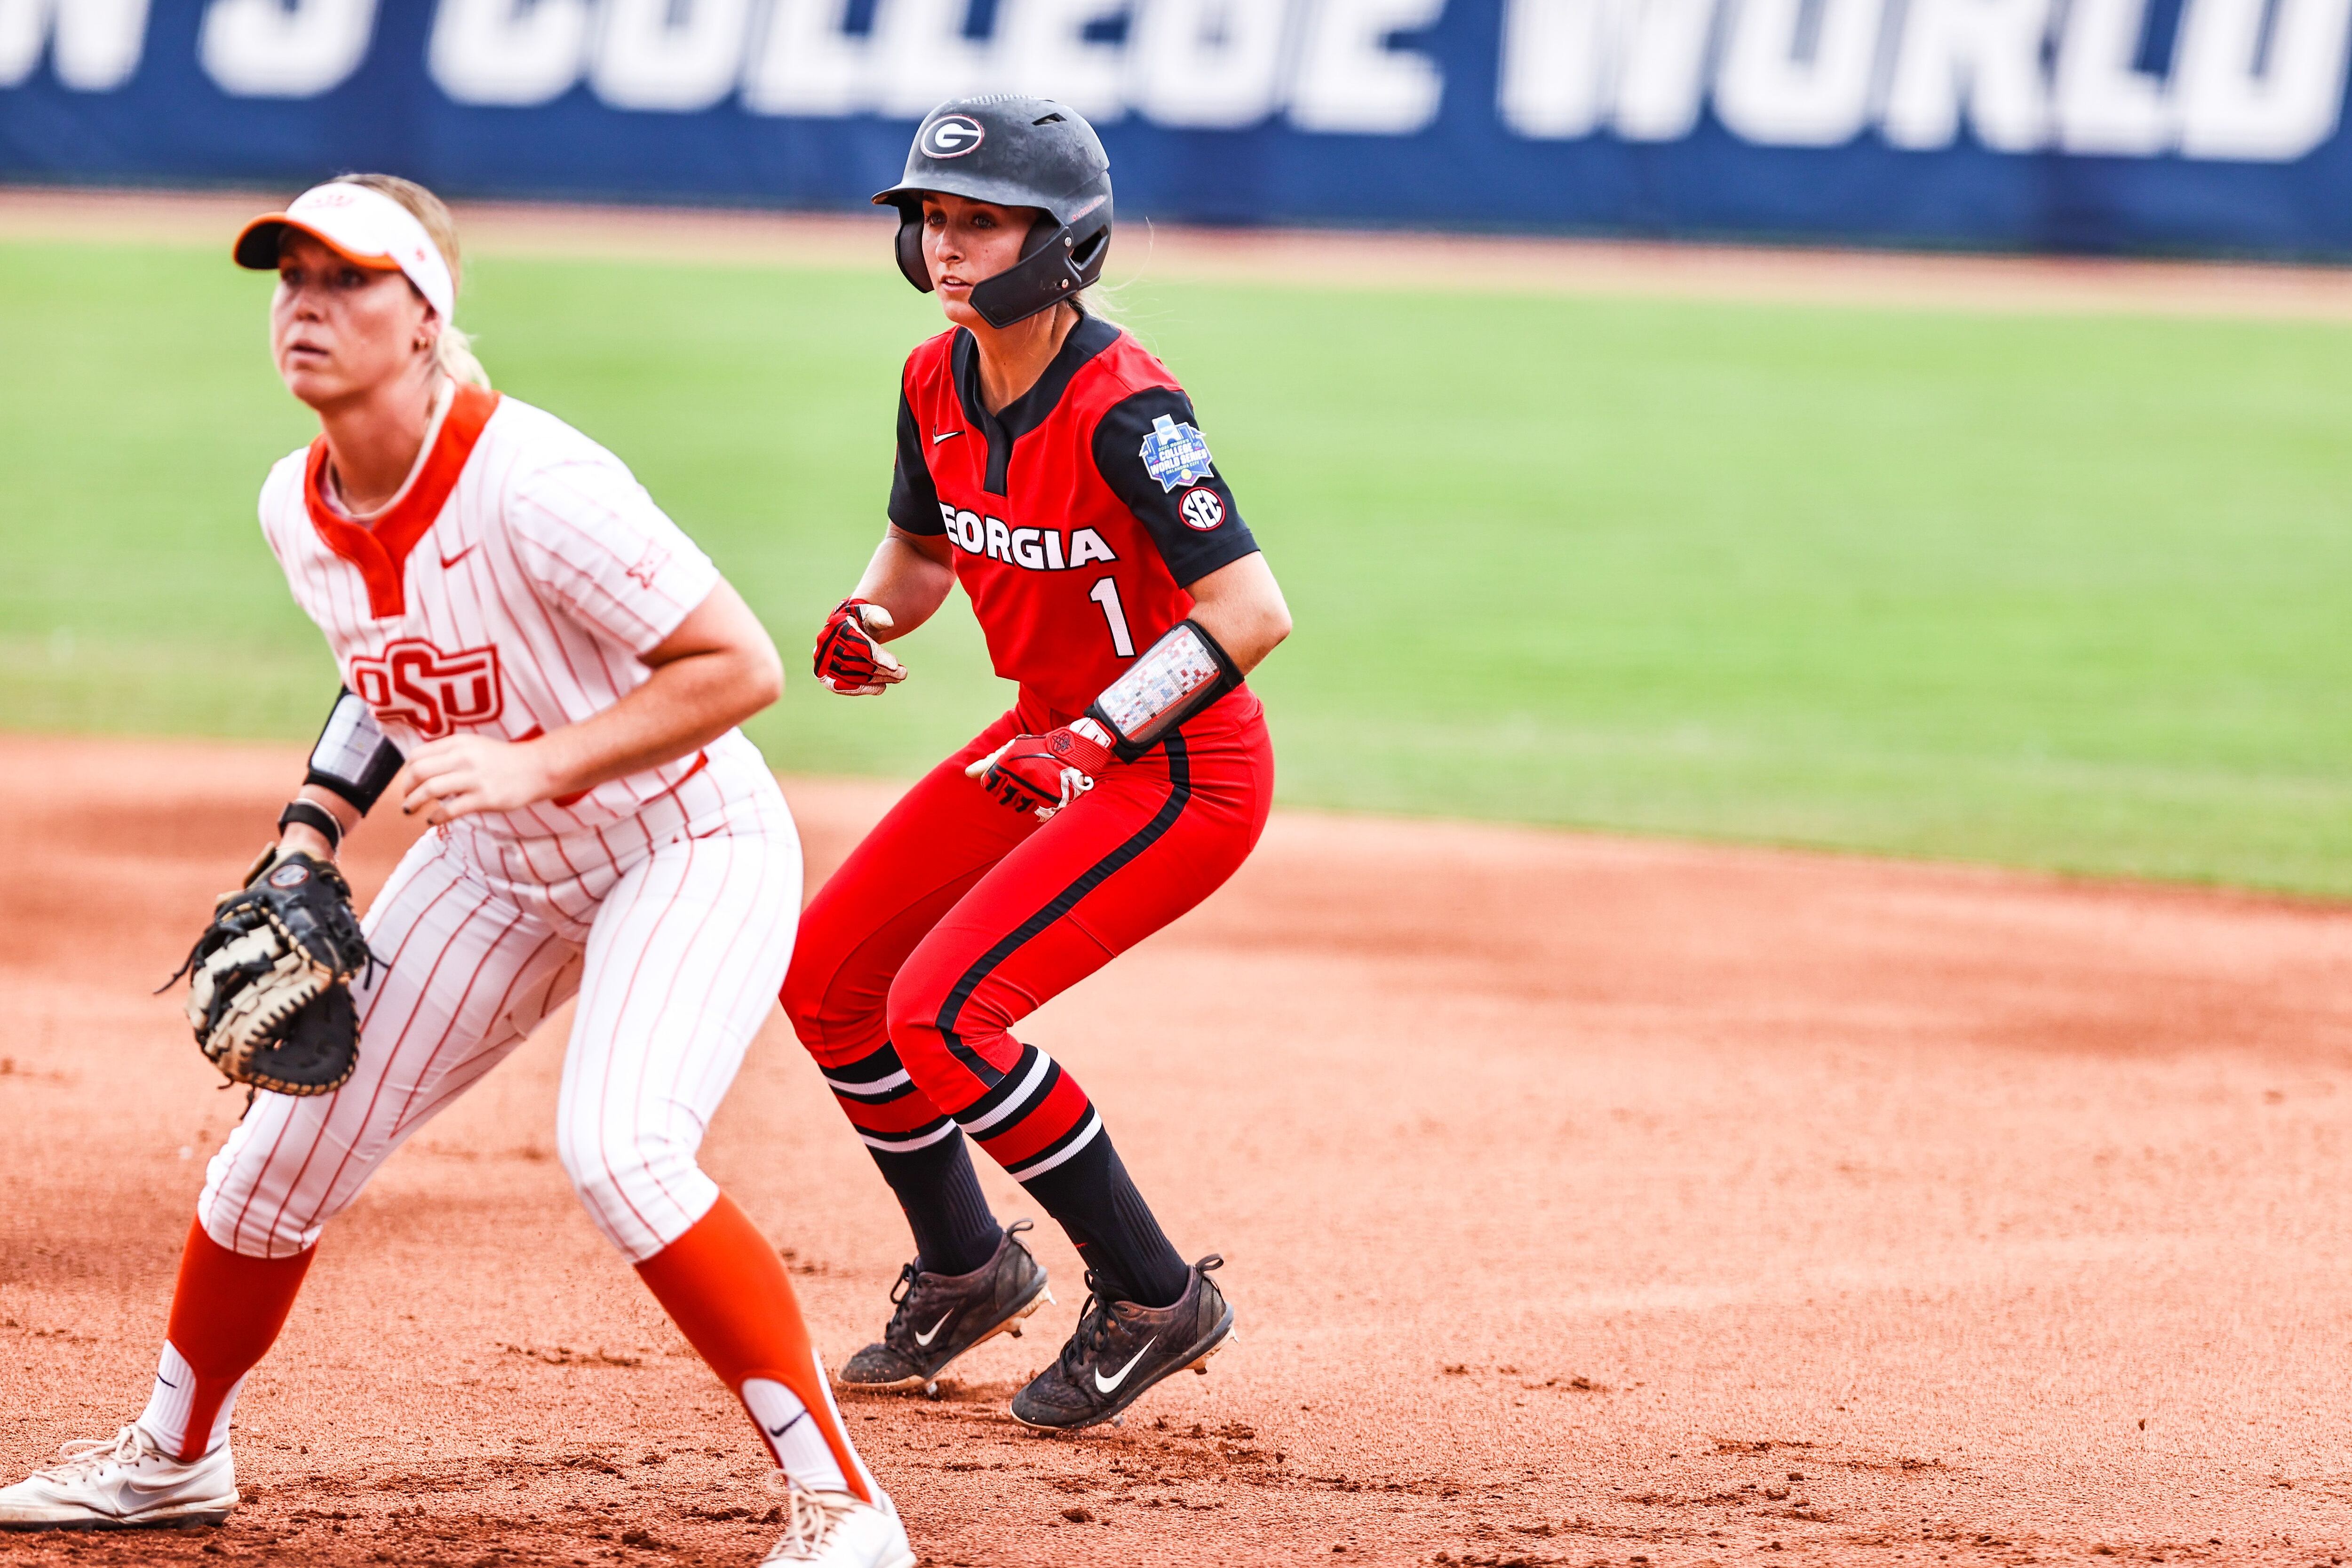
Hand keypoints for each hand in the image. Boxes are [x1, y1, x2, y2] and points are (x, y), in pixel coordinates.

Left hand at [396, 734, 560, 824]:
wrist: (537, 768)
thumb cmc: (504, 760)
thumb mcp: (474, 746)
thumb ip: (449, 754)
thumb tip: (423, 771)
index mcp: (458, 743)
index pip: (417, 755)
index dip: (407, 772)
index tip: (408, 783)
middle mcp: (463, 757)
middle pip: (419, 772)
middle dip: (406, 789)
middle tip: (406, 799)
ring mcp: (474, 778)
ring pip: (430, 790)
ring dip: (413, 803)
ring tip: (410, 811)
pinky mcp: (484, 798)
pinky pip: (450, 809)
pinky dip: (435, 817)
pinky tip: (433, 821)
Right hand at [813, 598, 905, 695]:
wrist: (846, 628)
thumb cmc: (861, 620)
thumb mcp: (871, 614)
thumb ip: (878, 616)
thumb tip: (888, 622)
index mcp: (836, 625)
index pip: (857, 644)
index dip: (876, 655)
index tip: (895, 665)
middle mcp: (825, 644)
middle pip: (855, 663)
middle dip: (881, 670)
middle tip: (903, 674)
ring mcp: (822, 661)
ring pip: (851, 676)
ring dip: (876, 680)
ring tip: (897, 678)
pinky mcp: (823, 675)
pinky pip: (842, 687)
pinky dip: (862, 689)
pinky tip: (881, 688)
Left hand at [964, 723, 1114, 821]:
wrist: (1073, 750)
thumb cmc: (1039, 747)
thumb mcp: (1013, 747)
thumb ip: (990, 761)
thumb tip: (967, 773)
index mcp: (1008, 762)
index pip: (988, 784)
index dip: (992, 783)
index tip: (1001, 779)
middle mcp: (1019, 776)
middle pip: (1001, 797)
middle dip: (1006, 792)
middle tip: (1018, 782)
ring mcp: (1034, 788)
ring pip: (1017, 805)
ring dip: (1020, 799)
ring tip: (1029, 787)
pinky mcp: (1049, 798)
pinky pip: (1034, 808)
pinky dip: (1034, 803)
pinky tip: (1039, 792)